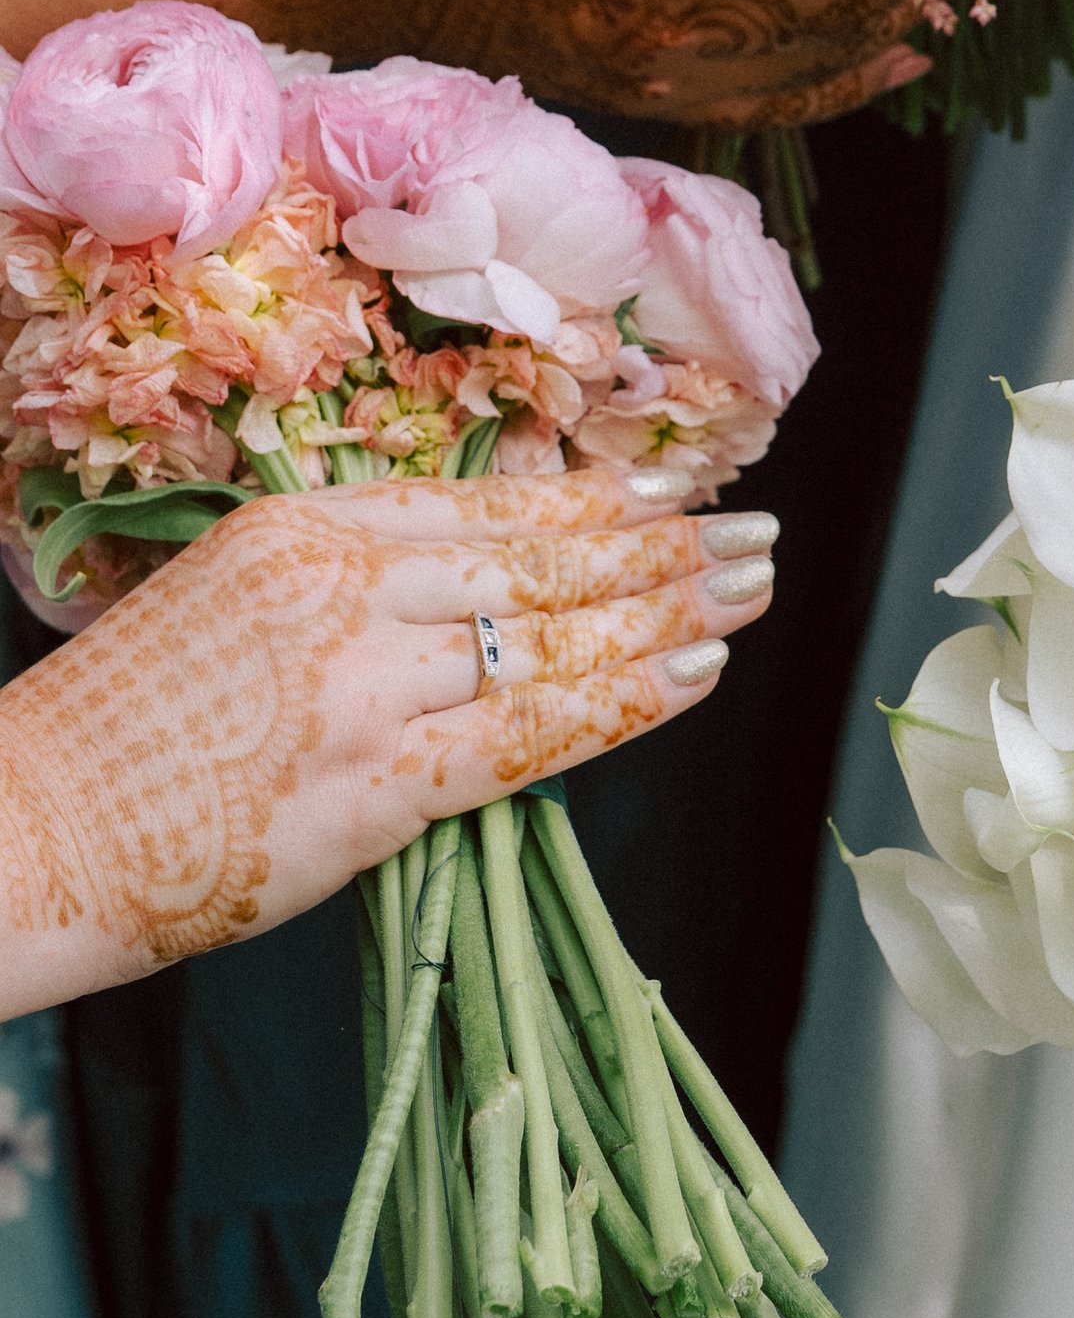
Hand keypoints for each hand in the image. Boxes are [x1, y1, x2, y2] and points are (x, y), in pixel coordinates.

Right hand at [0, 465, 778, 1017]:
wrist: (29, 831)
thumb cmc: (126, 734)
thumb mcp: (235, 601)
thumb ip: (353, 581)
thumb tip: (483, 584)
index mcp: (309, 527)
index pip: (489, 501)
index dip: (595, 495)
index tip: (675, 485)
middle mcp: (347, 582)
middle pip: (542, 554)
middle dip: (662, 543)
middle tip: (756, 531)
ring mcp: (366, 681)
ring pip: (555, 632)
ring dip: (670, 611)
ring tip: (752, 591)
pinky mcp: (375, 782)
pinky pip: (532, 731)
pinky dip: (625, 699)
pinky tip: (694, 675)